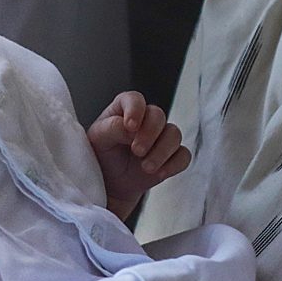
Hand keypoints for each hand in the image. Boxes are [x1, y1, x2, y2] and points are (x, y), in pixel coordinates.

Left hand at [87, 92, 190, 219]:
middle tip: (137, 151)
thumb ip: (112, 128)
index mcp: (125, 108)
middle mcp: (146, 119)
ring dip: (162, 151)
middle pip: (158, 116)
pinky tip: (160, 174)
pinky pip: (183, 156)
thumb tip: (131, 128)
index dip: (135, 109)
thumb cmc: (103, 154)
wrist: (111, 182)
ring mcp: (161, 137)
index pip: (135, 99)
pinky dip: (174, 164)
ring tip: (146, 168)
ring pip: (174, 134)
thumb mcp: (98, 139)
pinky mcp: (172, 156)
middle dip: (149, 133)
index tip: (130, 126)